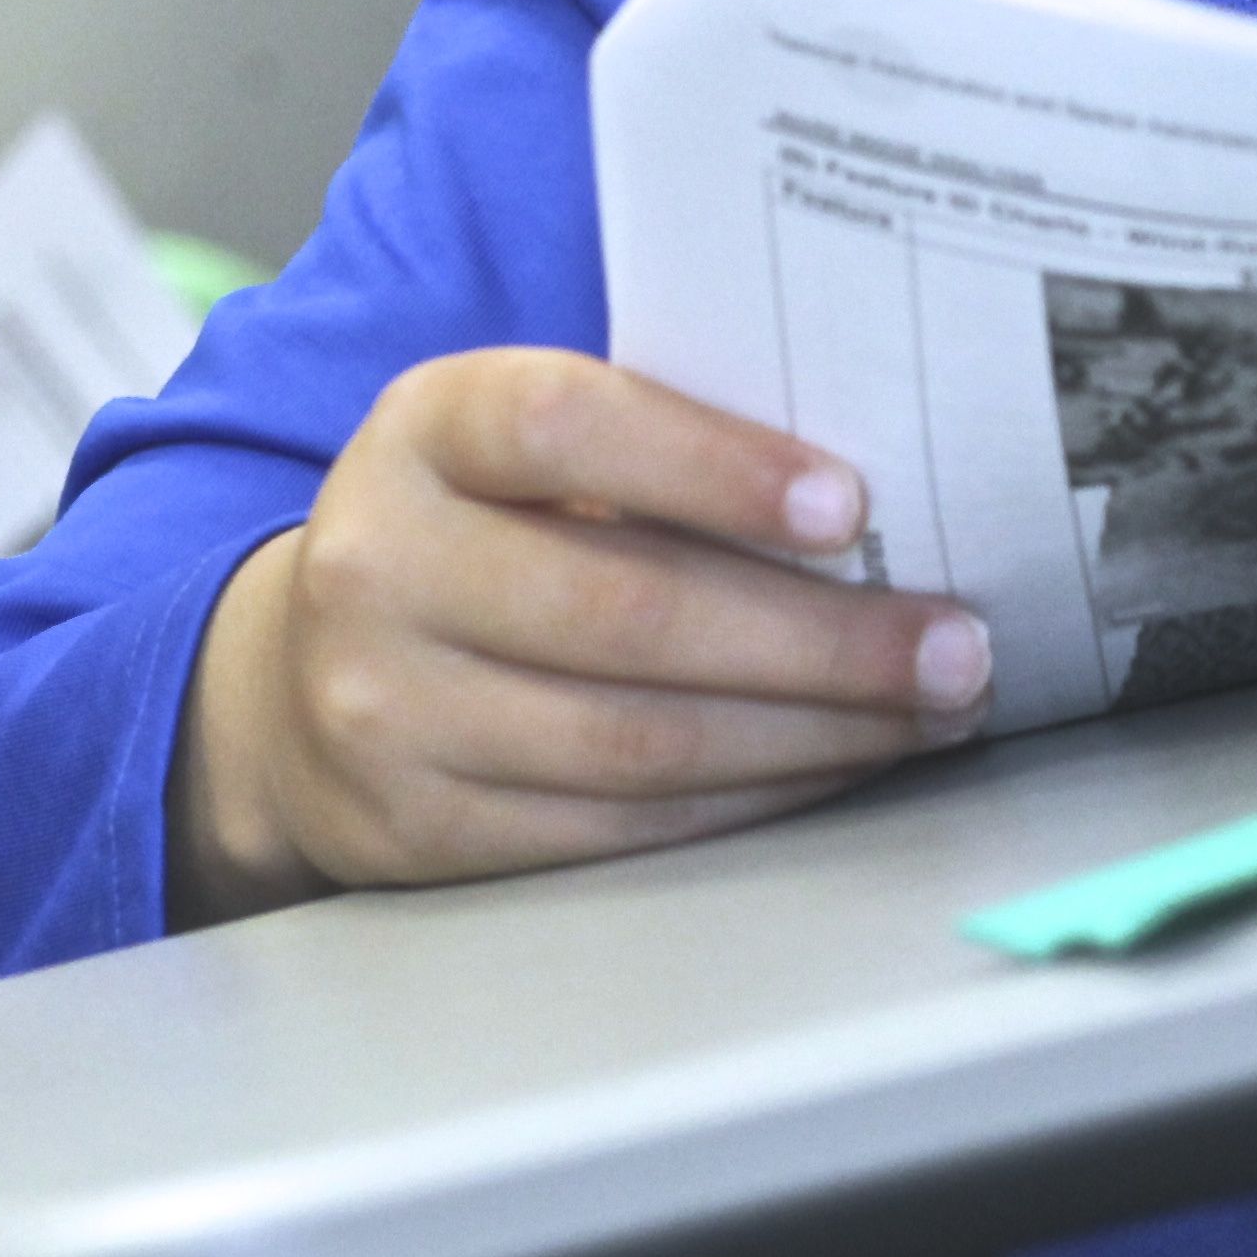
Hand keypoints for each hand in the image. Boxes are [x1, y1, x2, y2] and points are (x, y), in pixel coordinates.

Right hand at [171, 350, 995, 921]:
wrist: (298, 677)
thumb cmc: (485, 527)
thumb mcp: (528, 447)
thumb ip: (661, 440)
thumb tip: (881, 489)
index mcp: (427, 428)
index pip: (570, 425)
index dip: (715, 465)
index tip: (850, 504)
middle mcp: (381, 564)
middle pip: (626, 612)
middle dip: (821, 640)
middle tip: (958, 646)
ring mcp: (385, 710)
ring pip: (635, 742)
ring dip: (812, 735)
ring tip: (931, 712)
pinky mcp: (417, 831)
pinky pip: (616, 829)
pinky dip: (749, 803)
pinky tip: (835, 767)